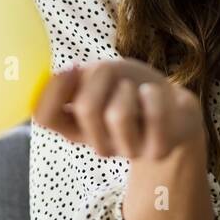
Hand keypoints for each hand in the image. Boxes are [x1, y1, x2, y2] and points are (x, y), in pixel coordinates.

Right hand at [33, 59, 205, 162]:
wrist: (174, 107)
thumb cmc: (130, 89)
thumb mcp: (100, 77)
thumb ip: (78, 81)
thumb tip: (61, 76)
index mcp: (75, 126)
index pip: (45, 116)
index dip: (53, 90)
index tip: (72, 68)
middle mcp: (97, 144)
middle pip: (85, 109)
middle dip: (101, 77)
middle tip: (111, 71)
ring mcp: (128, 151)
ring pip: (118, 114)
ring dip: (128, 88)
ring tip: (136, 90)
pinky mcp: (157, 151)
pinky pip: (153, 115)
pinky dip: (154, 95)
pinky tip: (154, 95)